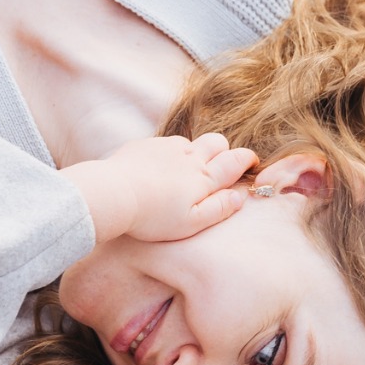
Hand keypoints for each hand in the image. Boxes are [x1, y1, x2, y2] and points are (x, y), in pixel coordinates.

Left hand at [65, 133, 255, 244]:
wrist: (114, 195)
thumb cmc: (153, 216)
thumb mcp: (191, 223)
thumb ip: (219, 208)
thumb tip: (240, 197)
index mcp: (204, 177)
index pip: (235, 161)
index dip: (247, 160)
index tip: (251, 164)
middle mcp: (190, 156)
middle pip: (218, 141)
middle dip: (225, 151)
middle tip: (220, 166)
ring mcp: (167, 147)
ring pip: (191, 142)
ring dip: (195, 153)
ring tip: (183, 173)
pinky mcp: (146, 145)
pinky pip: (166, 144)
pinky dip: (169, 154)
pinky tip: (158, 171)